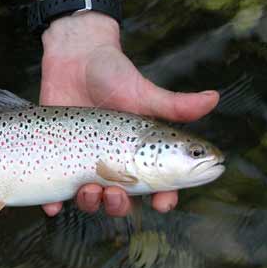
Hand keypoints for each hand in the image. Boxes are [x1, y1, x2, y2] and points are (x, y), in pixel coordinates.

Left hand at [35, 0, 218, 217]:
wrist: (75, 59)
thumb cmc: (114, 75)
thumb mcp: (143, 93)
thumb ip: (174, 104)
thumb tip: (215, 97)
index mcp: (140, 155)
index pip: (157, 186)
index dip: (163, 199)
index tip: (162, 203)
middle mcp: (114, 164)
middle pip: (121, 200)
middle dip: (120, 205)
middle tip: (116, 193)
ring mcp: (85, 163)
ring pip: (90, 200)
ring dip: (91, 204)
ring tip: (89, 189)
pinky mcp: (58, 158)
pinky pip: (53, 191)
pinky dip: (51, 205)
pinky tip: (51, 208)